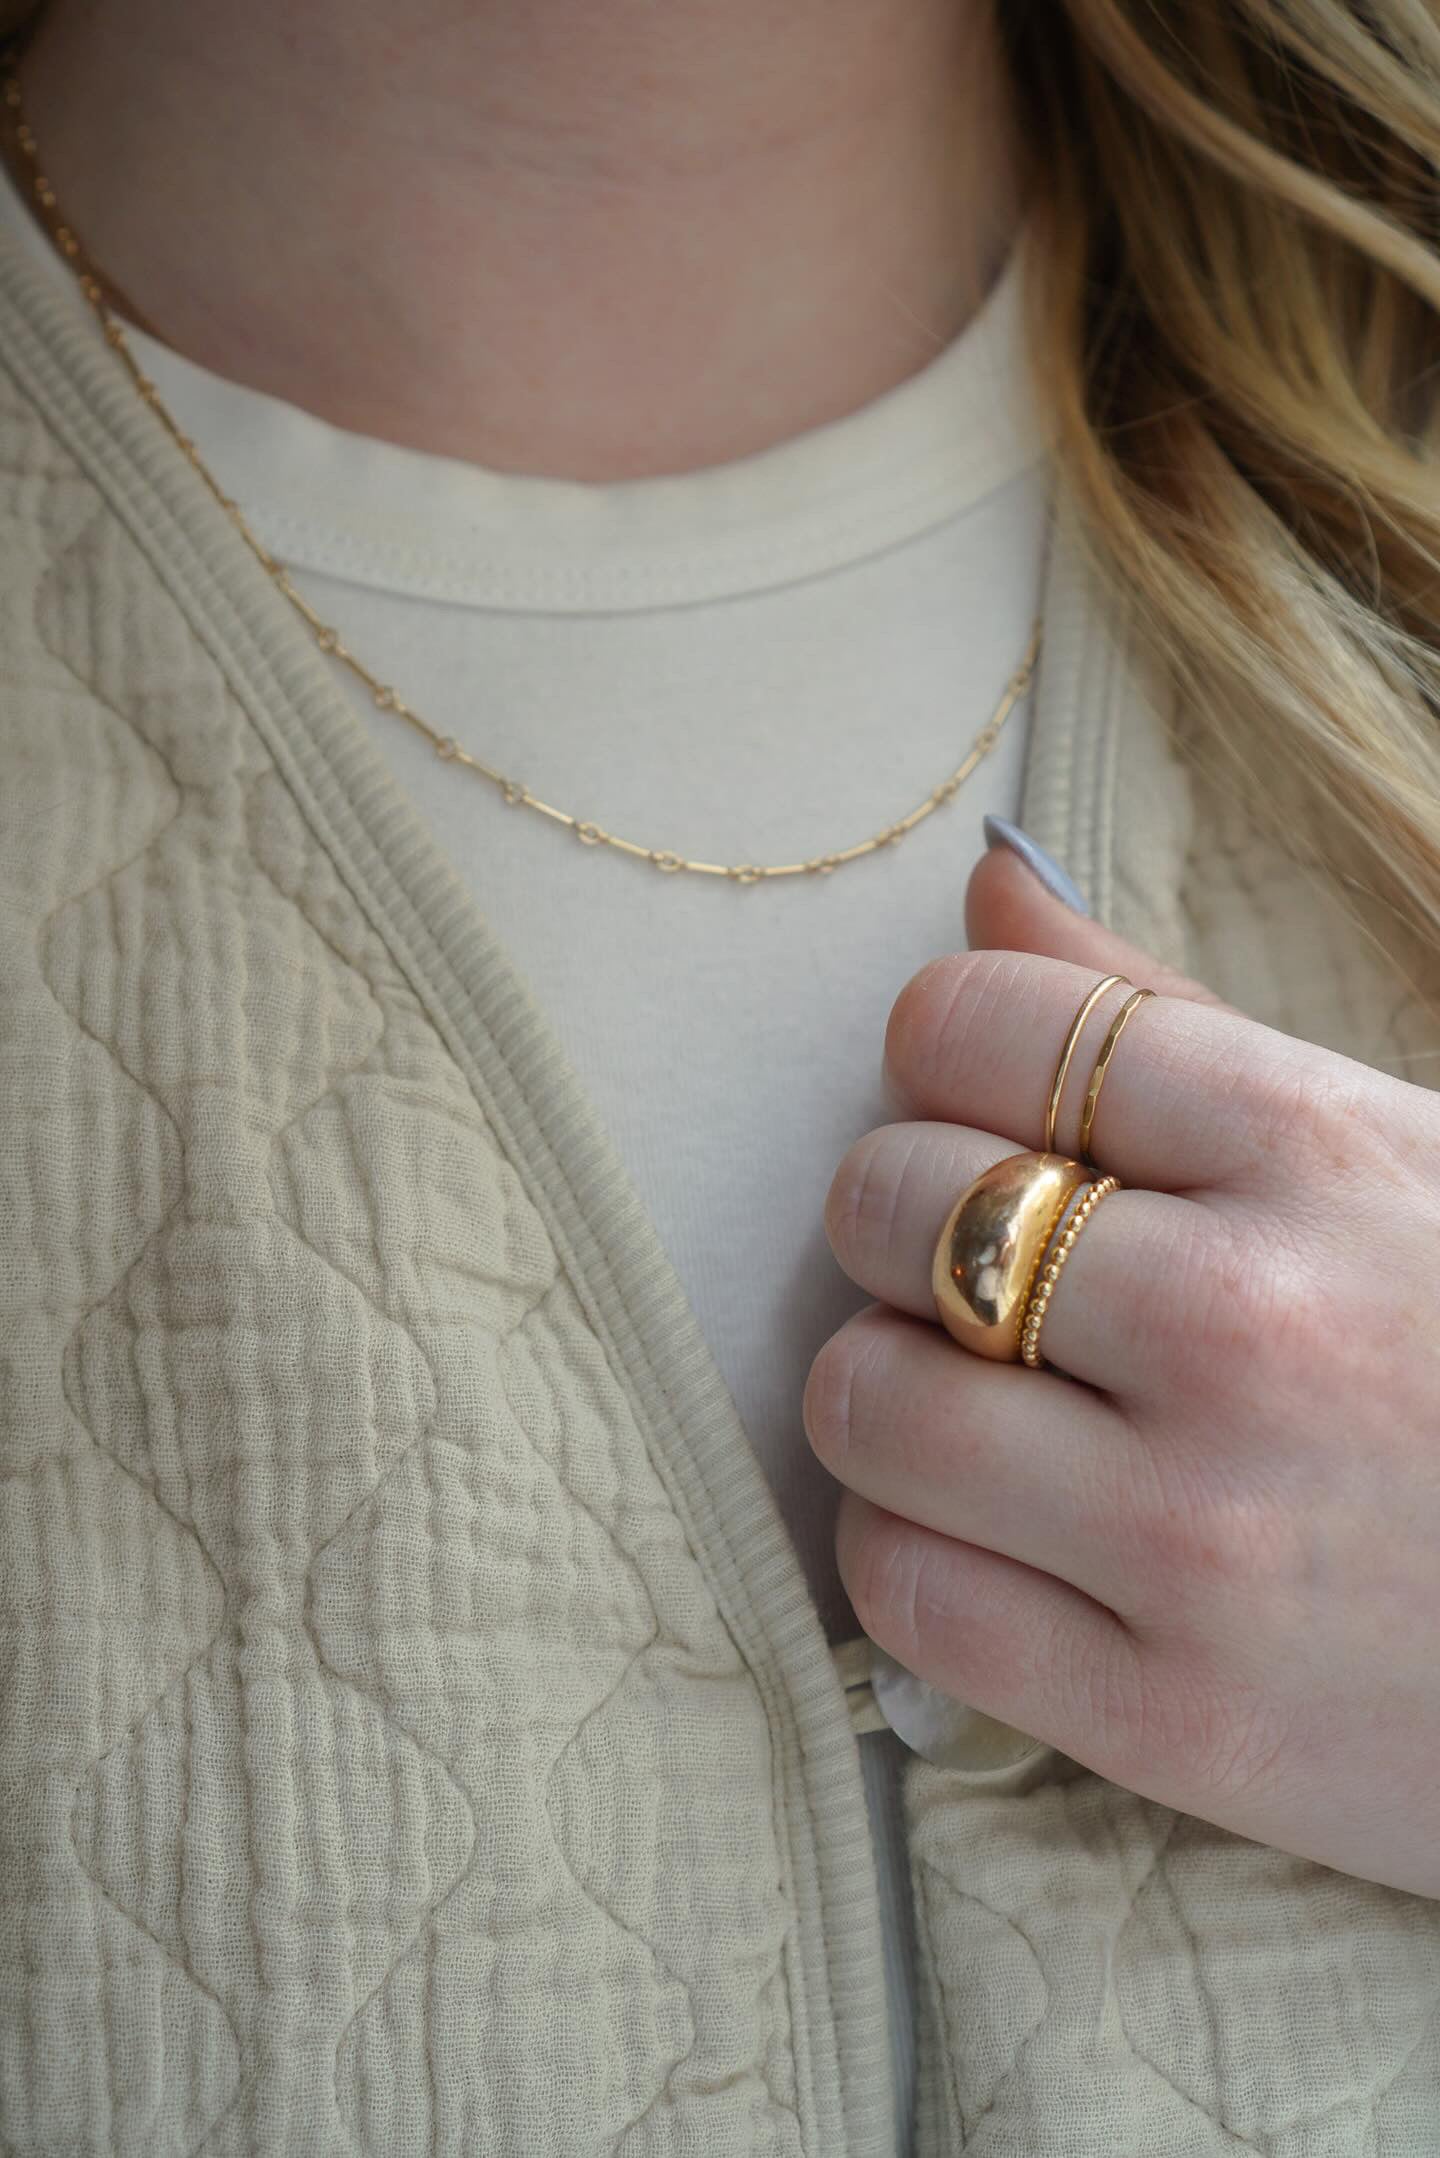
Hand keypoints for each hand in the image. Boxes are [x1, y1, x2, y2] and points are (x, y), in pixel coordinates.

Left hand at [805, 840, 1439, 1896]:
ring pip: (862, 1395)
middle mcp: (1246, 1331)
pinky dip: (905, 1543)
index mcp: (1317, 1154)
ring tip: (981, 1400)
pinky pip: (897, 1587)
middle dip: (901, 1214)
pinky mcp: (1170, 1721)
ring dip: (888, 1384)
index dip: (944, 1048)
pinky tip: (991, 1530)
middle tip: (973, 1261)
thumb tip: (988, 883)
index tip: (977, 1099)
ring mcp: (1201, 1536)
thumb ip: (1177, 1018)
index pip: (983, 1024)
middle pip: (888, 1199)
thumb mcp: (1406, 1153)